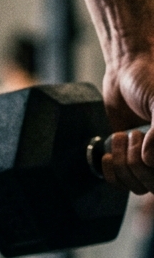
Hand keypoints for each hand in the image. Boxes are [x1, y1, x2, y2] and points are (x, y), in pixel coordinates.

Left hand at [101, 54, 153, 191]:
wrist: (127, 71)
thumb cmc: (150, 80)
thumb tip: (150, 160)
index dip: (153, 165)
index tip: (145, 140)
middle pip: (153, 186)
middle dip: (136, 163)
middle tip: (133, 135)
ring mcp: (151, 161)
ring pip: (139, 187)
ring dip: (123, 164)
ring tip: (123, 137)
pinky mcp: (129, 160)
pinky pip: (123, 183)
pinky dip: (112, 173)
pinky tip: (108, 155)